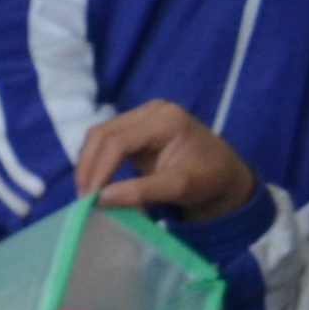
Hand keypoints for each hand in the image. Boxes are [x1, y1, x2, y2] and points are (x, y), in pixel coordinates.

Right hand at [74, 98, 252, 220]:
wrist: (224, 172)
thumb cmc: (208, 178)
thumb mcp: (178, 187)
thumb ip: (140, 191)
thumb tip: (100, 198)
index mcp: (165, 120)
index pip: (118, 141)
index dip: (98, 169)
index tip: (90, 199)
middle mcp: (150, 110)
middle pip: (102, 133)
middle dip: (88, 167)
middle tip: (84, 198)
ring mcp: (141, 115)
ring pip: (98, 136)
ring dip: (88, 164)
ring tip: (89, 192)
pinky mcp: (135, 126)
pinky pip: (104, 140)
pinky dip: (95, 161)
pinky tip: (97, 181)